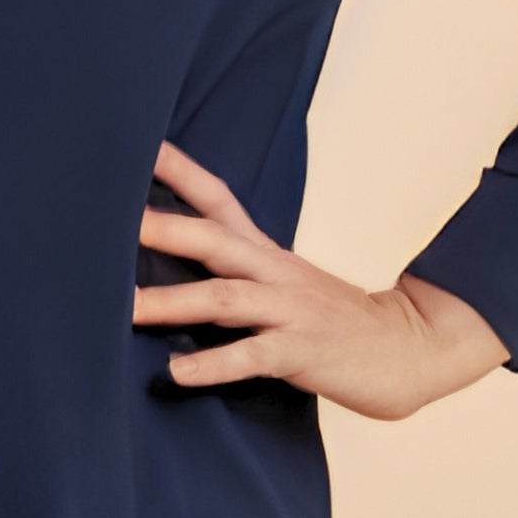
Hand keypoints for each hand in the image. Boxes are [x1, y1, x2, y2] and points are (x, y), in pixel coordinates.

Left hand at [133, 139, 509, 419]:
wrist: (407, 346)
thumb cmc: (329, 316)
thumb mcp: (280, 278)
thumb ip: (230, 267)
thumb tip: (163, 256)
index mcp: (264, 250)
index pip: (216, 196)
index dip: (178, 170)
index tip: (137, 144)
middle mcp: (273, 272)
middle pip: (212, 239)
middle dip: (163, 228)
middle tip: (110, 221)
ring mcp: (288, 311)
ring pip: (223, 298)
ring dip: (172, 302)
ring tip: (126, 308)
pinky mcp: (301, 352)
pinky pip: (251, 356)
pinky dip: (213, 365)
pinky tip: (177, 373)